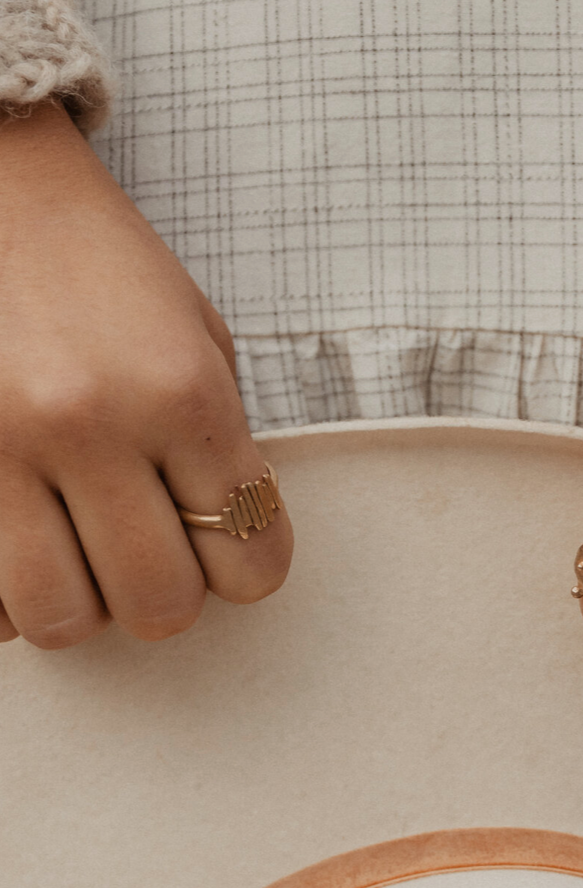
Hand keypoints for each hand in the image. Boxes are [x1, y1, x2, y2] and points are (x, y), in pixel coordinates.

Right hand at [0, 101, 292, 648]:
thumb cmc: (106, 266)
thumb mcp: (198, 336)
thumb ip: (220, 442)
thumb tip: (226, 536)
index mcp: (184, 392)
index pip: (251, 555)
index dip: (250, 569)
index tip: (232, 552)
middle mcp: (94, 427)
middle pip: (160, 605)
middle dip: (169, 595)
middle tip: (154, 552)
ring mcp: (2, 448)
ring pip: (65, 621)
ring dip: (88, 604)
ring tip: (85, 552)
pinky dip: (14, 594)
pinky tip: (29, 540)